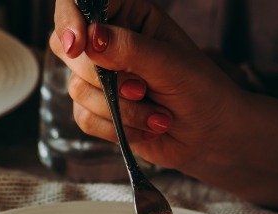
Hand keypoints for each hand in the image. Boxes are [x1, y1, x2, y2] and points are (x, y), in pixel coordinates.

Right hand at [48, 1, 246, 173]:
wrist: (209, 136)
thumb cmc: (201, 90)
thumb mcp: (171, 64)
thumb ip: (130, 48)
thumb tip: (90, 37)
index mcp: (130, 16)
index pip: (82, 3)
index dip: (71, 20)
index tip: (77, 45)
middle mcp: (109, 42)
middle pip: (68, 47)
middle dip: (104, 77)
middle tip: (141, 88)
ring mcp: (100, 76)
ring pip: (77, 87)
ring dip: (120, 108)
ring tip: (157, 114)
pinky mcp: (95, 108)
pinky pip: (82, 115)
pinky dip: (114, 127)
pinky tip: (145, 127)